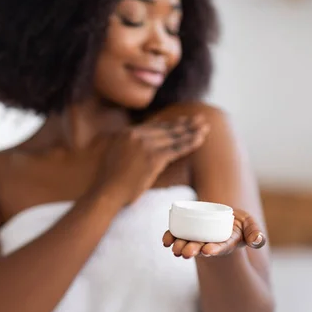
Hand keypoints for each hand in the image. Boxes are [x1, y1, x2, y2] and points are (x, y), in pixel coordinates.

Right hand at [92, 115, 209, 204]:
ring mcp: (145, 145)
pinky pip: (176, 149)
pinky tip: (200, 139)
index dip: (170, 123)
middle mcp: (136, 135)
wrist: (106, 193)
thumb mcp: (114, 157)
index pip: (154, 126)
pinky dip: (190, 143)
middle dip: (184, 123)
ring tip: (205, 127)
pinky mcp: (153, 157)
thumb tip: (135, 148)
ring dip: (191, 131)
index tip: (183, 120)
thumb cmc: (109, 182)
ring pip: (173, 136)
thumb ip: (125, 147)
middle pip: (166, 128)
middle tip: (199, 118)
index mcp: (126, 133)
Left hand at [162, 209, 266, 258]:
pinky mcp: (187, 231)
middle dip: (192, 250)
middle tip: (185, 253)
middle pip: (200, 247)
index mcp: (226, 242)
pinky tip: (165, 241)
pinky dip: (171, 237)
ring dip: (180, 246)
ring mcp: (197, 238)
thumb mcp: (250, 225)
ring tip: (174, 250)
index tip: (207, 251)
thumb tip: (257, 241)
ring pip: (187, 243)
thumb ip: (255, 233)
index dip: (214, 249)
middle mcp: (210, 242)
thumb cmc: (238, 224)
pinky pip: (177, 235)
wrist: (223, 219)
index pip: (220, 247)